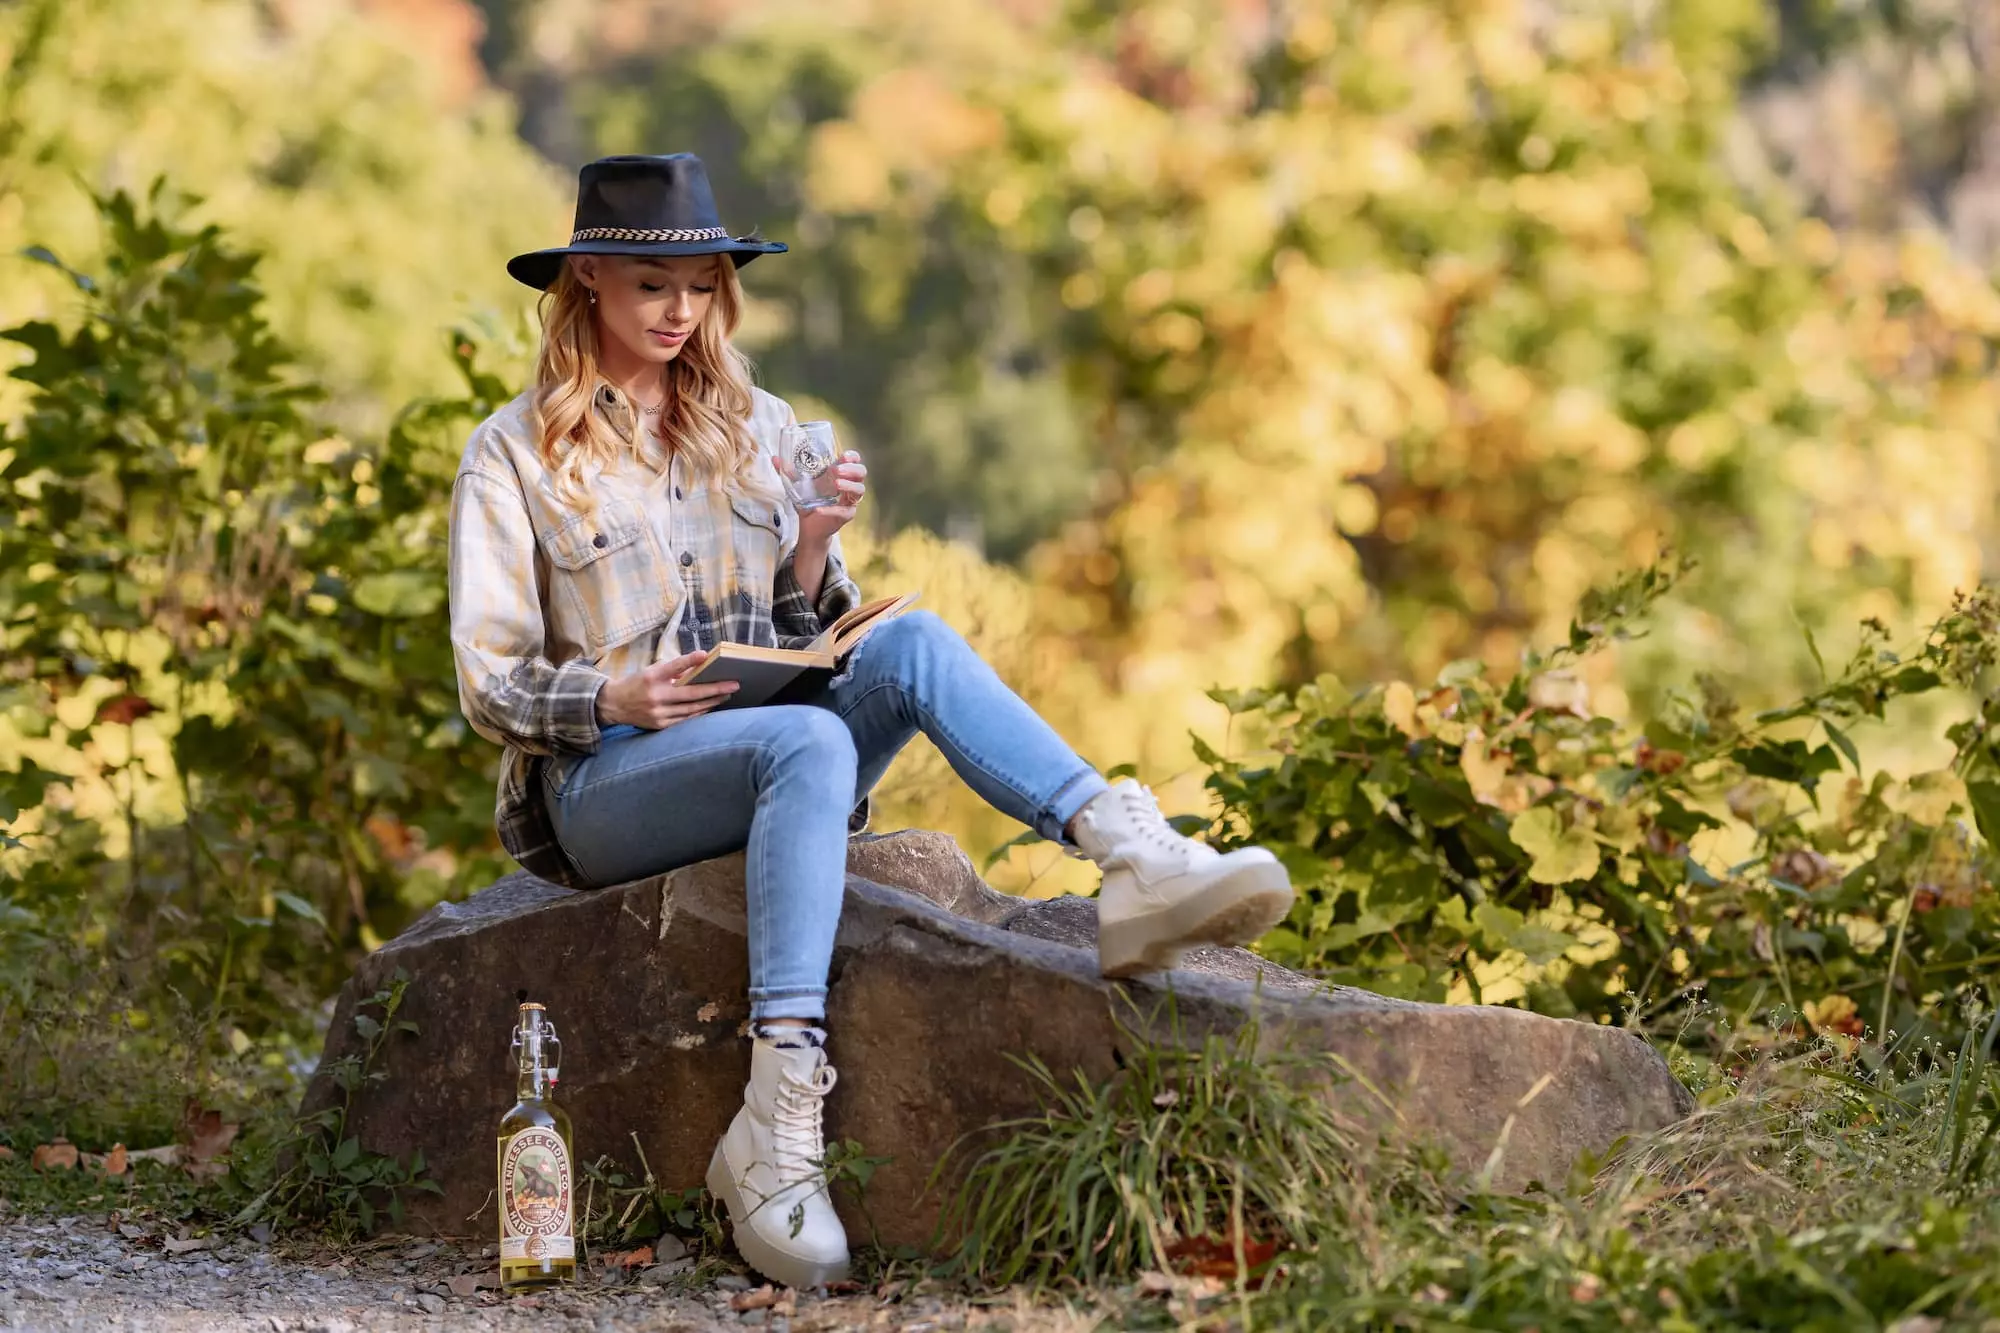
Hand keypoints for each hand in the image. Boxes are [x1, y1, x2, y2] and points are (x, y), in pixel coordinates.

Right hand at [595, 652, 738, 728]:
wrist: (613, 705)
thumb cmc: (637, 683)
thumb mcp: (651, 671)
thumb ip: (673, 670)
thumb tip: (699, 667)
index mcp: (652, 677)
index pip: (674, 667)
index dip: (689, 661)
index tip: (705, 655)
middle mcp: (655, 696)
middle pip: (690, 693)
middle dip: (715, 689)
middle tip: (733, 685)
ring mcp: (658, 713)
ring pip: (691, 709)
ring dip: (711, 702)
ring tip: (726, 695)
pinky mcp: (660, 725)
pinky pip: (685, 719)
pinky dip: (699, 712)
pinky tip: (710, 707)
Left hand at [791, 450, 866, 546]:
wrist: (809, 525)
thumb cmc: (808, 501)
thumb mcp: (797, 484)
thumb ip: (788, 471)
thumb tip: (774, 458)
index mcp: (839, 474)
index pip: (854, 461)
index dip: (852, 457)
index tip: (843, 455)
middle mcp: (848, 485)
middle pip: (861, 473)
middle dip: (851, 469)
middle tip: (836, 470)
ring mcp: (849, 500)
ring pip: (859, 490)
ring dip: (848, 486)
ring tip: (836, 484)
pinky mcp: (846, 515)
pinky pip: (843, 510)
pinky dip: (831, 509)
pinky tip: (819, 509)